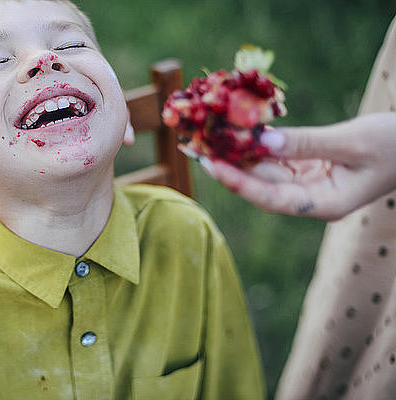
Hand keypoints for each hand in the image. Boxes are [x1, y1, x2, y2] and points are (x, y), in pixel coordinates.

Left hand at [201, 112, 395, 220]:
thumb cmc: (395, 145)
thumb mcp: (353, 142)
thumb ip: (307, 143)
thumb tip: (261, 140)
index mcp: (323, 204)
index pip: (271, 198)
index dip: (239, 183)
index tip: (211, 166)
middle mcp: (309, 199)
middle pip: (260, 184)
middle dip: (227, 165)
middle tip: (195, 146)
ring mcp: (306, 183)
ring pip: (264, 170)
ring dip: (236, 154)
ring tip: (205, 137)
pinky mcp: (306, 167)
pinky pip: (275, 157)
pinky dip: (257, 144)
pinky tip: (234, 131)